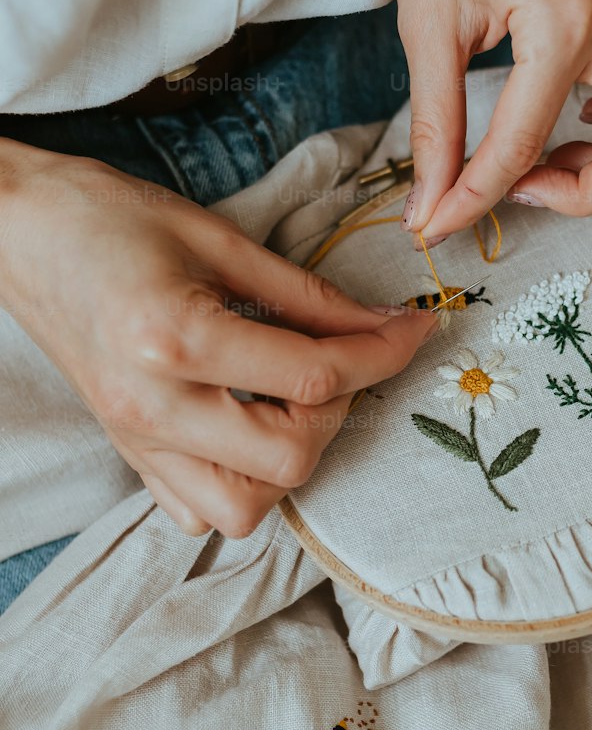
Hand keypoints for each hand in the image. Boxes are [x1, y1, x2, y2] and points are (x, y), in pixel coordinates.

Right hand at [0, 144, 434, 536]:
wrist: (13, 231)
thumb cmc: (105, 216)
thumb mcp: (216, 236)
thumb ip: (305, 293)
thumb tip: (380, 324)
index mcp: (175, 339)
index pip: (312, 377)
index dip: (380, 355)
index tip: (414, 330)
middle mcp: (153, 406)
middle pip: (288, 459)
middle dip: (337, 413)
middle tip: (339, 361)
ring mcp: (135, 440)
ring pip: (244, 509)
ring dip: (290, 461)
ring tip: (291, 401)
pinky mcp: (127, 454)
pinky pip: (198, 513)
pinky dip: (240, 484)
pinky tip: (247, 428)